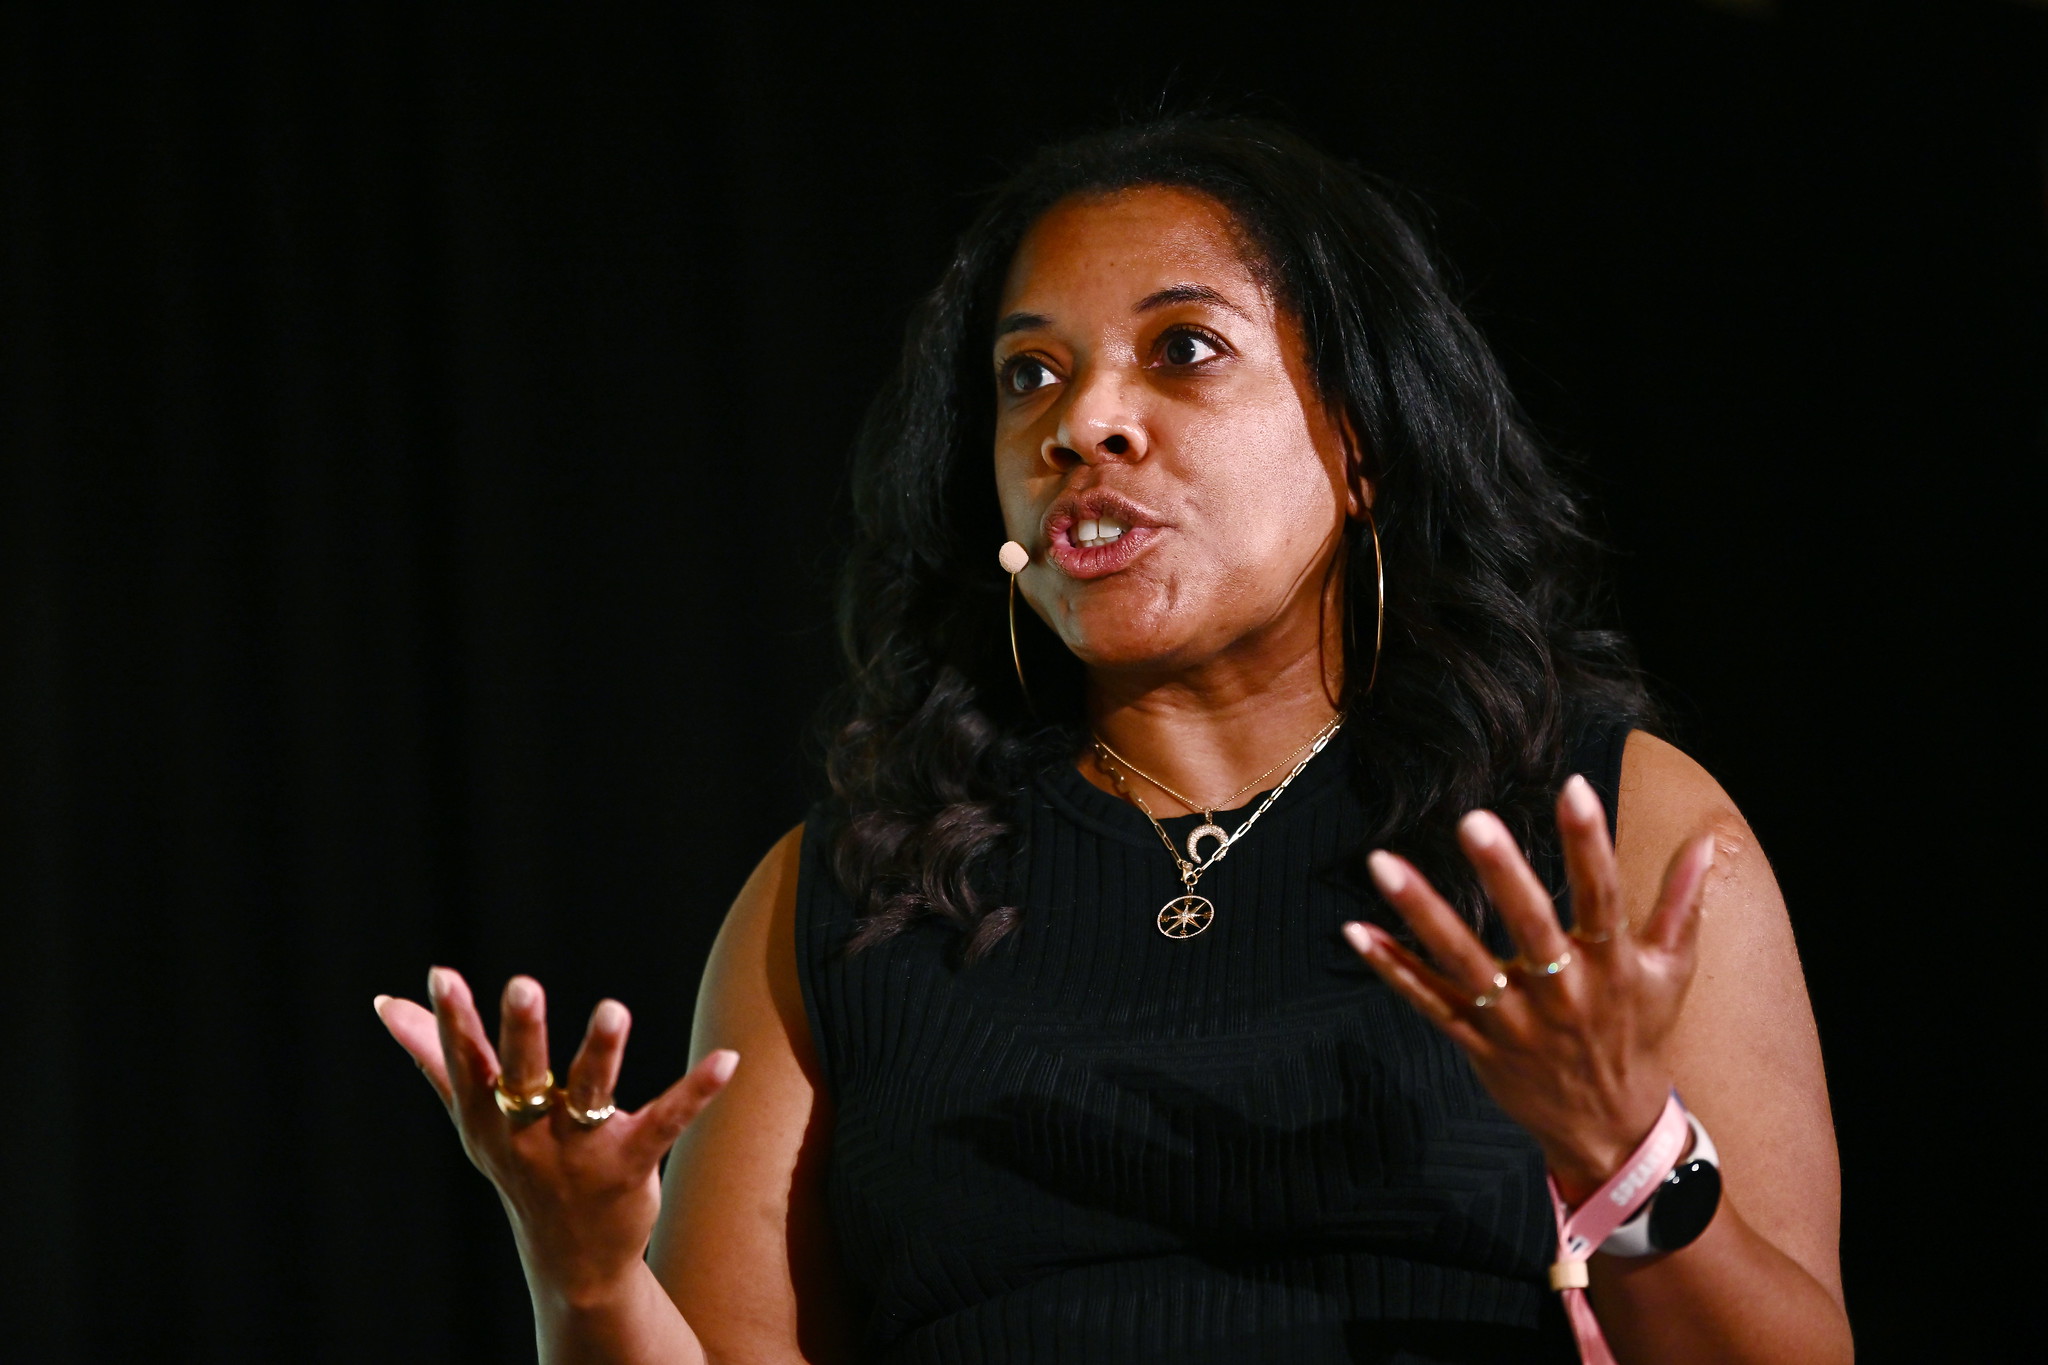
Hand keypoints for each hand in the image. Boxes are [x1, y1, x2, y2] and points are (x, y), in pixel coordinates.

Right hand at [375, 968, 737, 1301]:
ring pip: (590, 1096)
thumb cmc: (518, 1167)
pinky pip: (665, 1123)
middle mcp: (528, 1133)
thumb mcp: (473, 1117)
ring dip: (601, 1052)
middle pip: (523, 1076)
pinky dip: (697, 1092)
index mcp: (488, 1116)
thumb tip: (386, 1003)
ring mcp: (579, 1153)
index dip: (455, 1021)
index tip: (444, 976)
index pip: (469, 1063)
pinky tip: (727, 1060)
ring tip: (612, 1009)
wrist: (570, 1261)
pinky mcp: (630, 1165)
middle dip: (523, 1033)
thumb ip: (434, 1056)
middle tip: (523, 986)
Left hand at [1343, 774, 1714, 1204]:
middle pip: (1531, 927)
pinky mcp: (1477, 1043)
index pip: (1603, 897)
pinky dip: (1391, 967)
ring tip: (1382, 861)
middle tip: (1473, 821)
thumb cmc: (1639, 1034)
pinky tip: (1355, 930)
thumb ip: (1681, 902)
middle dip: (1502, 874)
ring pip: (1463, 962)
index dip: (1590, 843)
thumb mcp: (1669, 971)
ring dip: (1422, 911)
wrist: (1611, 1129)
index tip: (1575, 787)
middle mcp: (1562, 993)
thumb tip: (1705, 840)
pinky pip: (1428, 1002)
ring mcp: (1514, 1021)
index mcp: (1612, 967)